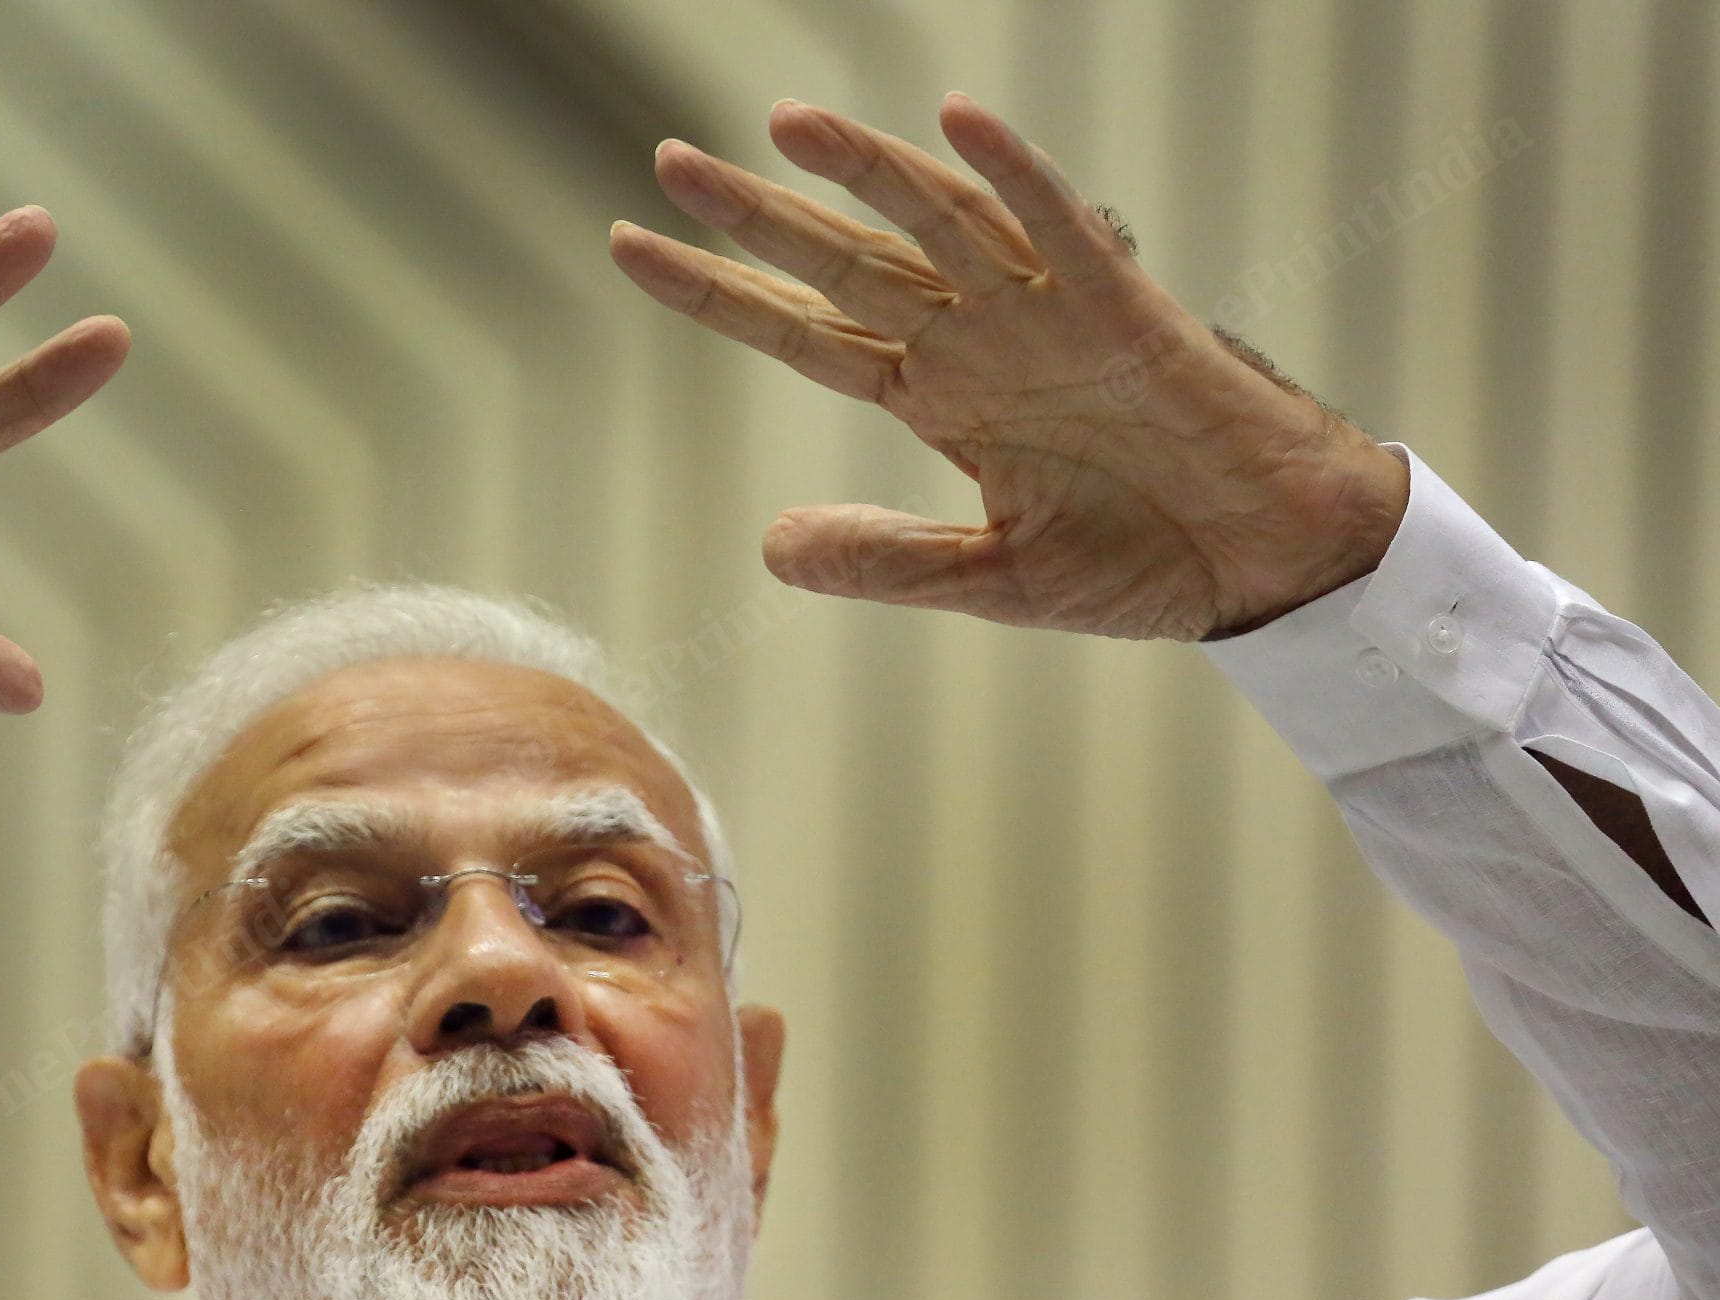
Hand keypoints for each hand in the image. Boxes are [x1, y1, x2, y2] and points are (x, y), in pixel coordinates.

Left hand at [609, 94, 1407, 641]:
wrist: (1262, 564)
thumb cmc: (1139, 562)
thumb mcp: (989, 580)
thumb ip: (884, 558)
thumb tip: (770, 550)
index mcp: (938, 396)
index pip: (803, 332)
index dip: (719, 291)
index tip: (633, 248)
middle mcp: (977, 341)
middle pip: (845, 262)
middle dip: (759, 215)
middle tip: (670, 162)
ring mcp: (1047, 317)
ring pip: (940, 225)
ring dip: (869, 172)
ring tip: (785, 125)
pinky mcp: (1125, 313)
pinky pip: (1063, 230)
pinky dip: (1015, 177)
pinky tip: (958, 123)